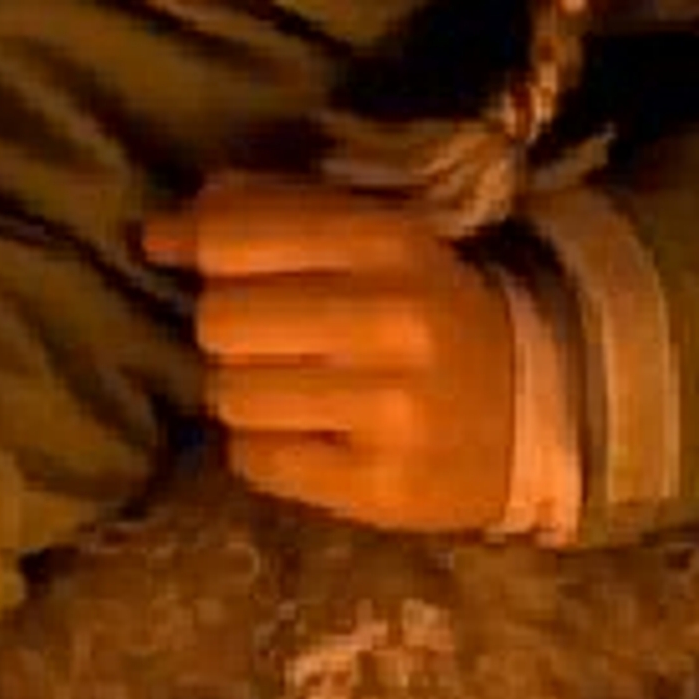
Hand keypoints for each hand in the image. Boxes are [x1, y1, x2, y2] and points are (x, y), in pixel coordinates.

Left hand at [137, 170, 517, 533]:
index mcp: (388, 243)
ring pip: (232, 394)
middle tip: (263, 336)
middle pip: (221, 319)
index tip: (176, 250)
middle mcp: (392, 320)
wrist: (537, 408)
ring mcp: (389, 410)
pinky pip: (256, 460)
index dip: (190, 242)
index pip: (236, 235)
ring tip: (288, 390)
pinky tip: (303, 435)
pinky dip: (261, 448)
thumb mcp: (375, 239)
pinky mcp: (381, 487)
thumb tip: (162, 229)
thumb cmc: (428, 311)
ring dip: (242, 392)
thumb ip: (274, 212)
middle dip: (226, 327)